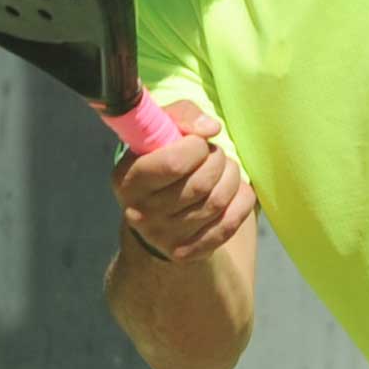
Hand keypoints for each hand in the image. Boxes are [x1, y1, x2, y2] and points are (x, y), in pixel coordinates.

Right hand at [113, 94, 254, 262]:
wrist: (158, 209)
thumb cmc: (163, 159)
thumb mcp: (163, 129)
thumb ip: (183, 115)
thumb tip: (210, 129)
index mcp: (127, 180)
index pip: (173, 164)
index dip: (196, 147)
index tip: (197, 143)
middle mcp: (140, 213)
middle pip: (200, 185)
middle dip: (218, 161)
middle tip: (214, 155)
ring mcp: (163, 237)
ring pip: (217, 203)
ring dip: (231, 178)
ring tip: (224, 170)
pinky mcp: (186, 252)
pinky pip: (229, 224)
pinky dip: (241, 202)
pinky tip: (234, 191)